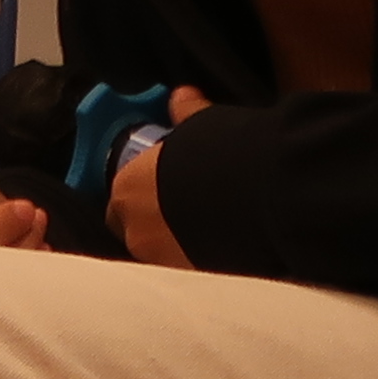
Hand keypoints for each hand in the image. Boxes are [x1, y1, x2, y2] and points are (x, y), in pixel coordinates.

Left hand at [105, 82, 210, 268]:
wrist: (258, 197)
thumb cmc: (221, 155)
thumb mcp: (201, 126)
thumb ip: (186, 114)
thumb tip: (182, 97)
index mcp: (128, 189)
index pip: (120, 199)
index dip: (141, 194)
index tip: (161, 188)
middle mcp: (136, 230)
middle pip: (136, 232)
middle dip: (155, 224)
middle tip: (185, 211)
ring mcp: (162, 261)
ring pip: (162, 255)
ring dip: (177, 245)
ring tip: (209, 231)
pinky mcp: (191, 281)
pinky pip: (189, 272)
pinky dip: (200, 262)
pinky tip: (224, 250)